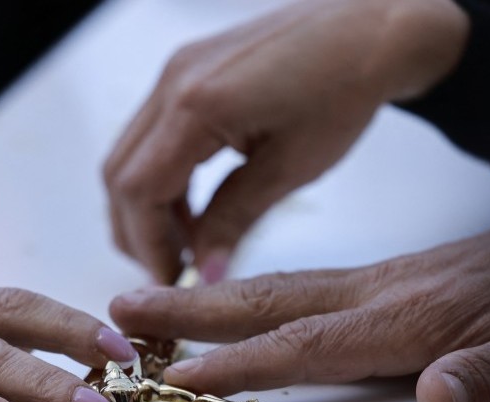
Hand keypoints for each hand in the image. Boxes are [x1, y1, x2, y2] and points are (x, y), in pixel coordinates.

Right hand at [103, 0, 467, 283]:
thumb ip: (234, 221)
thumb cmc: (345, 84)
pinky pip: (151, 135)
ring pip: (129, 156)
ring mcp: (175, 74)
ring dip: (147, 207)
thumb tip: (204, 273)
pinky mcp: (188, 73)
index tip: (169, 283)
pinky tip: (196, 205)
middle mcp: (173, 82)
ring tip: (190, 244)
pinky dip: (161, 177)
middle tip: (172, 272)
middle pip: (119, 175)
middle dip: (138, 232)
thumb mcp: (289, 168)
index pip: (138, 191)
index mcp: (196, 105)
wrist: (370, 30)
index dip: (148, 246)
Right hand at [109, 216, 489, 401]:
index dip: (240, 363)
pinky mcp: (394, 278)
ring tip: (159, 300)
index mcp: (409, 316)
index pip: (307, 344)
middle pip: (269, 301)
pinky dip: (255, 291)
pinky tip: (243, 302)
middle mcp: (382, 292)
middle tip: (128, 307)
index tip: (183, 375)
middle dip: (192, 308)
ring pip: (280, 286)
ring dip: (213, 295)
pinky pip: (304, 283)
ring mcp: (384, 280)